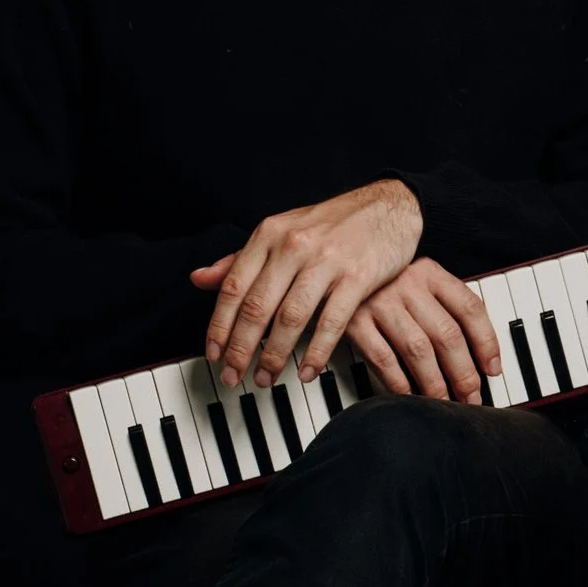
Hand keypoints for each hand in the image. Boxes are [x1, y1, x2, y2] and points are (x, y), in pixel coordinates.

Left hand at [193, 177, 422, 389]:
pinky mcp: (358, 277)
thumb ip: (240, 259)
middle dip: (241, 349)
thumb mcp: (281, 232)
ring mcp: (326, 261)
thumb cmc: (332, 224)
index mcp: (269, 234)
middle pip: (257, 307)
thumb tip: (199, 279)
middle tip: (234, 376)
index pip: (233, 288)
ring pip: (291, 319)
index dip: (220, 326)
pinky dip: (317, 353)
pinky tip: (307, 372)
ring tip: (267, 378)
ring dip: (275, 356)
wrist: (388, 207)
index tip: (214, 355)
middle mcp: (293, 246)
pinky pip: (331, 323)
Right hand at [343, 260, 505, 402]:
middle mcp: (408, 285)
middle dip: (463, 372)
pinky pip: (383, 358)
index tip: (493, 369)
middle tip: (471, 397)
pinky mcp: (353, 321)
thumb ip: (444, 305)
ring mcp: (379, 302)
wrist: (332, 263)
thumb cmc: (382, 280)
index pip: (470, 308)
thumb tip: (478, 353)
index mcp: (430, 272)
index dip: (487, 342)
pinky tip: (410, 396)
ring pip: (418, 350)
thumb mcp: (417, 280)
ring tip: (444, 403)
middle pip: (447, 334)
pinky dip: (399, 382)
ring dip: (435, 383)